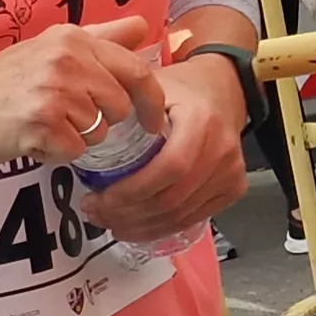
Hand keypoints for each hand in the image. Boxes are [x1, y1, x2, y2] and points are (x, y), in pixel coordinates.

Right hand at [0, 17, 162, 173]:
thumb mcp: (43, 49)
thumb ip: (97, 38)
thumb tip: (142, 26)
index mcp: (70, 37)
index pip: (136, 68)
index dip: (151, 99)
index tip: (152, 120)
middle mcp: (66, 58)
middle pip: (120, 105)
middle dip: (102, 121)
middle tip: (65, 121)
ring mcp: (54, 91)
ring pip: (100, 131)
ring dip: (76, 138)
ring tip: (40, 126)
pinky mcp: (42, 124)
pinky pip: (76, 151)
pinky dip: (56, 154)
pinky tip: (30, 141)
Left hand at [80, 42, 254, 244]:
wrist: (222, 90)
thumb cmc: (181, 90)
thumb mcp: (152, 87)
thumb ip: (124, 106)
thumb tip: (82, 133)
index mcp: (201, 122)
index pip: (168, 168)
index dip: (132, 191)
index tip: (99, 199)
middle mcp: (222, 149)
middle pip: (172, 199)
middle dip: (128, 214)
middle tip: (95, 213)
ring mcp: (231, 171)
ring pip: (180, 215)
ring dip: (140, 226)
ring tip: (108, 221)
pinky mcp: (233, 188)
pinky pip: (192, 218)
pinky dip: (160, 228)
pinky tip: (134, 225)